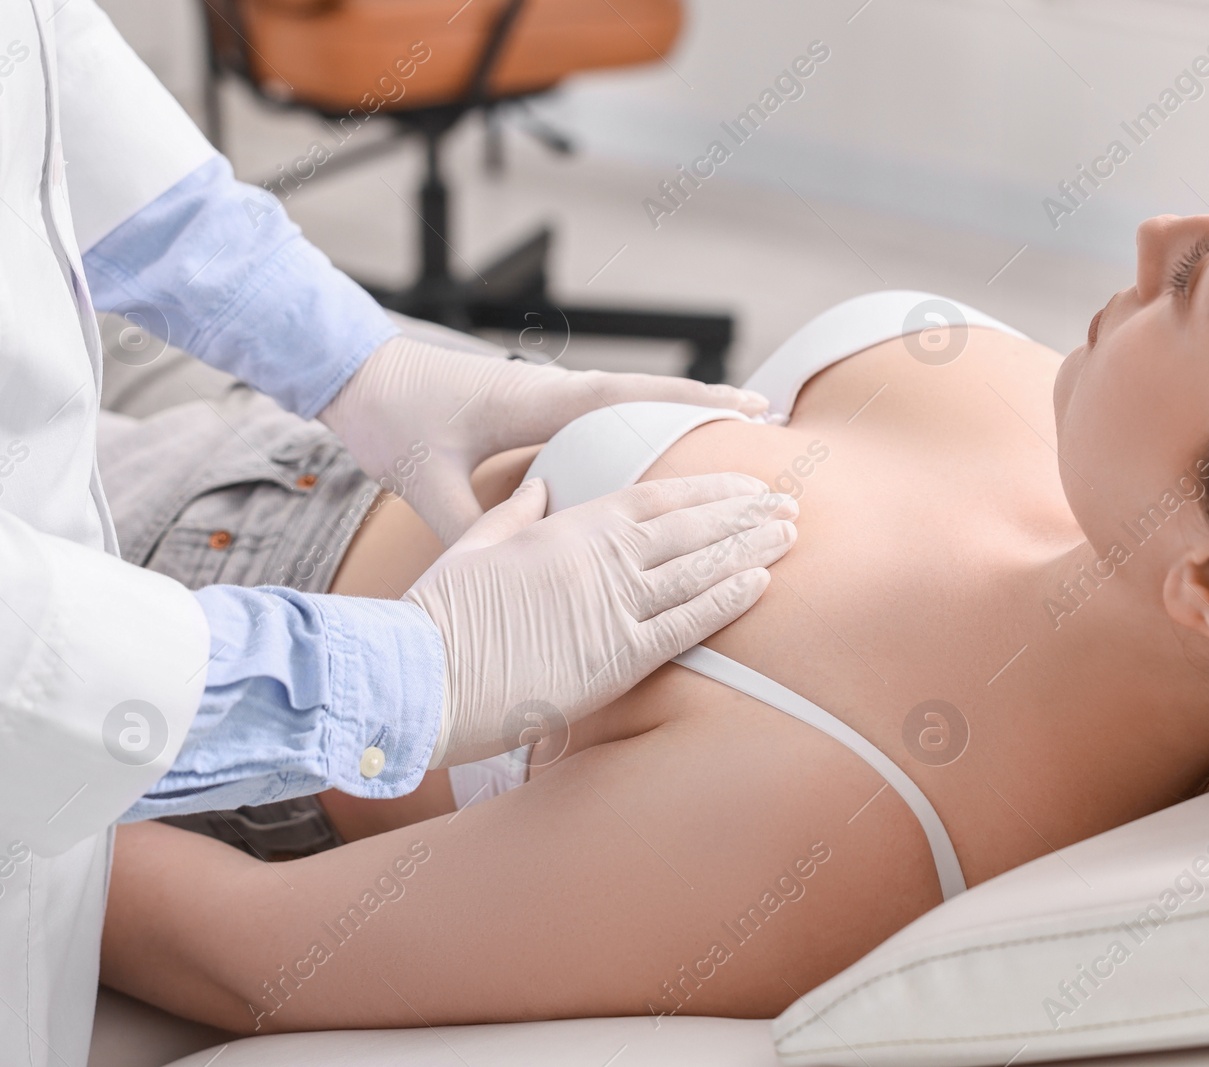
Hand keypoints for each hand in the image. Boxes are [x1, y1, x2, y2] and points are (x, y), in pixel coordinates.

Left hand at [319, 334, 769, 543]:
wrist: (357, 373)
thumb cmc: (393, 417)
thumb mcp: (426, 478)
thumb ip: (469, 521)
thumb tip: (507, 568)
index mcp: (540, 401)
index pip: (634, 398)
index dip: (695, 404)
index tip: (751, 409)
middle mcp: (554, 392)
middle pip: (649, 396)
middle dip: (708, 406)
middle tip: (768, 427)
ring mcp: (547, 397)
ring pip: (630, 404)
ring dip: (678, 416)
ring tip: (733, 437)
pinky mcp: (534, 409)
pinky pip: (603, 416)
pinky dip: (641, 426)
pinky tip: (658, 453)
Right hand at [404, 472, 798, 767]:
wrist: (418, 675)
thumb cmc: (437, 615)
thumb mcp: (472, 546)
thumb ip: (514, 513)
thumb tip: (542, 486)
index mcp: (568, 528)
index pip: (656, 497)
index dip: (708, 488)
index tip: (744, 484)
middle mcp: (600, 560)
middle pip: (690, 528)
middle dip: (743, 514)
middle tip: (789, 504)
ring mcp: (611, 609)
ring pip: (698, 570)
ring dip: (748, 550)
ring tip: (790, 535)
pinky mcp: (614, 660)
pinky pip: (685, 627)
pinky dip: (726, 602)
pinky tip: (760, 585)